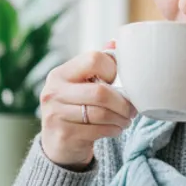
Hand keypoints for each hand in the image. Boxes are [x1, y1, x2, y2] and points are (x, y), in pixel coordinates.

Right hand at [38, 42, 136, 167]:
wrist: (57, 142)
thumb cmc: (75, 108)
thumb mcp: (81, 84)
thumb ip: (96, 65)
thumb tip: (116, 43)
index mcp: (60, 74)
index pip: (93, 59)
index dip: (112, 69)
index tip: (116, 81)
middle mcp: (53, 92)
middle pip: (100, 92)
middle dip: (123, 102)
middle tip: (132, 109)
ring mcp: (56, 115)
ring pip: (101, 113)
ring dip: (120, 118)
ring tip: (126, 119)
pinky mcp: (64, 135)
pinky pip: (98, 130)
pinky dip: (113, 130)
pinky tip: (116, 128)